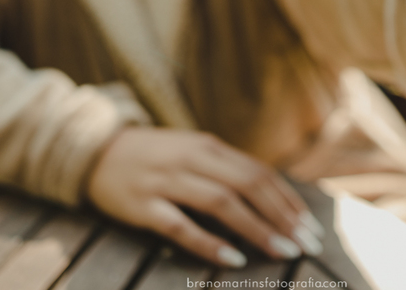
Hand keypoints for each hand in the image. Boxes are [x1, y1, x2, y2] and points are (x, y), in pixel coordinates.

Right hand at [85, 127, 324, 267]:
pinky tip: (233, 258)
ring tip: (283, 251)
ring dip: (258, 228)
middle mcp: (192, 159)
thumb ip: (225, 169)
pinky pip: (181, 226)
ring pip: (222, 203)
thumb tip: (272, 197)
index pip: (259, 172)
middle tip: (307, 244)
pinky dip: (209, 243)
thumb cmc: (153, 156)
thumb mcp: (192, 151)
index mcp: (208, 146)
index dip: (288, 200)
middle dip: (283, 216)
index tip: (311, 227)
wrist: (95, 151)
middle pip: (248, 185)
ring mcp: (167, 181)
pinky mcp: (143, 205)